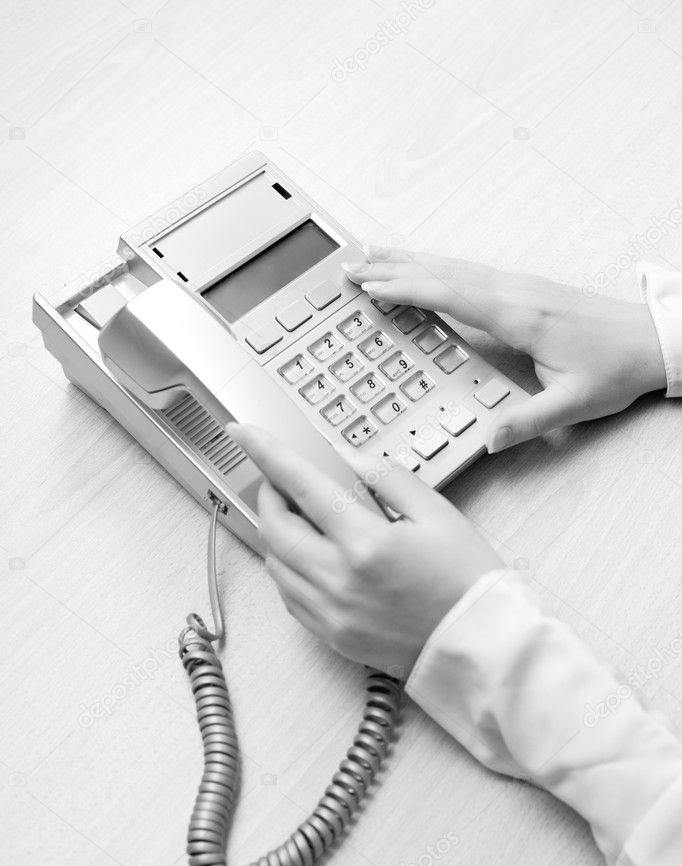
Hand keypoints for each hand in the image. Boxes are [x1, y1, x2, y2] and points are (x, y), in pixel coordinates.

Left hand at [227, 423, 501, 678]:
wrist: (481, 646)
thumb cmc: (468, 580)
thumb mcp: (437, 513)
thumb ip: (387, 478)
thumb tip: (346, 458)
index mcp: (366, 543)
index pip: (300, 484)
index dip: (265, 452)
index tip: (243, 432)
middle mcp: (339, 580)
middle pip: (273, 526)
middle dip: (269, 494)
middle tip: (282, 482)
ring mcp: (331, 612)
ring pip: (273, 563)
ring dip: (276, 533)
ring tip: (301, 519)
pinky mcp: (332, 636)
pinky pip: (288, 596)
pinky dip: (287, 569)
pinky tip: (311, 558)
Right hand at [342, 245, 665, 450]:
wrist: (652, 340)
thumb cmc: (616, 369)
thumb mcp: (575, 404)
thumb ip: (529, 421)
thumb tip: (488, 439)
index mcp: (520, 317)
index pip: (451, 297)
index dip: (407, 290)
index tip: (371, 287)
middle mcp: (515, 293)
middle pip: (443, 272)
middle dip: (394, 268)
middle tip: (352, 268)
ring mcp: (520, 286)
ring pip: (454, 266)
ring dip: (411, 259)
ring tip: (373, 256)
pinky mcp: (525, 288)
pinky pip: (469, 270)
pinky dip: (437, 265)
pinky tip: (425, 266)